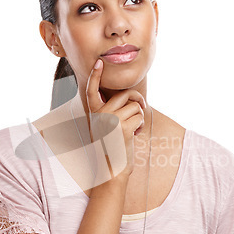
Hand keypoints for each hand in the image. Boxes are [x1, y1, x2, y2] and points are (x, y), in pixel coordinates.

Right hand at [86, 59, 145, 177]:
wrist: (110, 170)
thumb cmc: (111, 149)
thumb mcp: (105, 128)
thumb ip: (110, 112)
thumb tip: (128, 99)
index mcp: (94, 113)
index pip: (92, 90)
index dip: (95, 75)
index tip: (99, 63)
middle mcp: (100, 114)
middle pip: (125, 94)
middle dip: (138, 99)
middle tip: (141, 107)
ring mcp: (111, 120)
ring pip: (135, 106)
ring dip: (139, 117)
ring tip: (133, 129)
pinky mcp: (122, 128)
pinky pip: (140, 117)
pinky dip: (141, 126)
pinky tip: (134, 135)